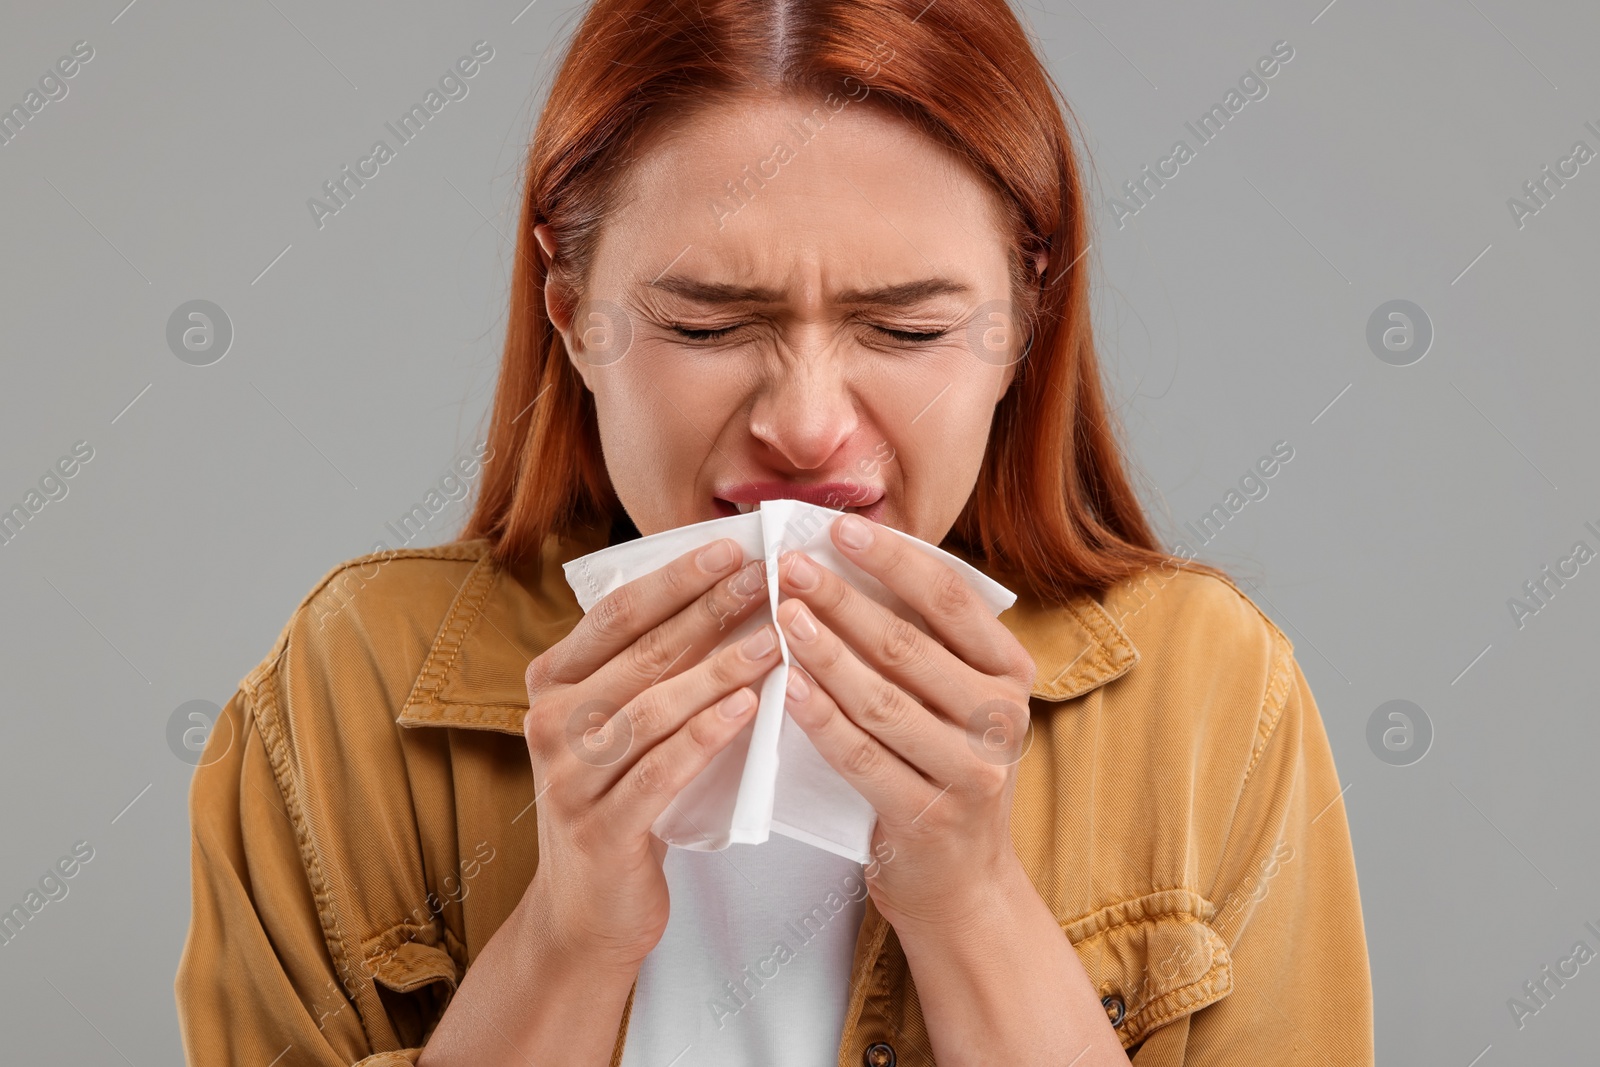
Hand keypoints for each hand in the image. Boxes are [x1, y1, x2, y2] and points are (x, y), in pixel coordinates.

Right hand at [520, 538, 777, 970]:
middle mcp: (550, 722)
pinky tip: (749, 708)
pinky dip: (706, 735)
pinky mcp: (600, 829)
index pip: (618, 613)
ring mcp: (569, 778)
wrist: (588, 907)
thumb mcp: (621, 723)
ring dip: (719, 668)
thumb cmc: (622, 796)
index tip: (733, 547)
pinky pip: (660, 770)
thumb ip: (652, 666)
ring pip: (653, 708)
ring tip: (776, 640)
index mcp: (552, 681)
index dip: (677, 577)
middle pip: (641, 652)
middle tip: (770, 578)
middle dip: (711, 609)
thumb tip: (728, 590)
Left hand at [774, 513, 1036, 932]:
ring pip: (884, 701)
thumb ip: (922, 641)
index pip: (951, 600)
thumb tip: (848, 559)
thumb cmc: (942, 767)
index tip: (839, 528)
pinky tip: (789, 687)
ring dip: (825, 654)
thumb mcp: (954, 701)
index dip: (893, 560)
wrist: (961, 883)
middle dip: (844, 600)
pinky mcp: (931, 817)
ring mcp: (971, 773)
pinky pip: (864, 758)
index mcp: (1011, 674)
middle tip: (790, 567)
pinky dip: (822, 720)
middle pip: (910, 647)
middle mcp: (1001, 720)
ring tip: (781, 617)